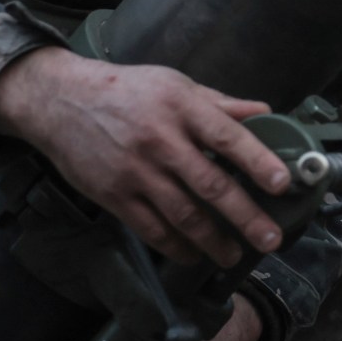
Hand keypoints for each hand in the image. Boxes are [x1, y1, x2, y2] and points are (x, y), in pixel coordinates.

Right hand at [0, 46, 289, 264]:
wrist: (60, 102)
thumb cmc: (124, 91)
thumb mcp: (174, 84)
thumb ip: (220, 104)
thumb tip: (265, 111)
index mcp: (181, 107)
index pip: (227, 137)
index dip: (257, 161)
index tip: (281, 183)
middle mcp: (160, 140)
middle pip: (210, 185)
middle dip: (245, 217)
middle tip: (270, 239)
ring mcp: (136, 171)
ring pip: (183, 215)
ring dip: (214, 241)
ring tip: (234, 255)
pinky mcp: (114, 195)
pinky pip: (152, 229)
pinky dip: (176, 247)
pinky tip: (194, 255)